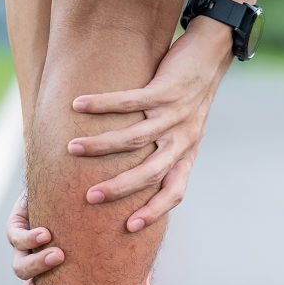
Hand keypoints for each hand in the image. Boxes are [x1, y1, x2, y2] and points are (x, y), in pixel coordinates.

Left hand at [7, 193, 150, 284]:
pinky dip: (30, 238)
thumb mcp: (122, 258)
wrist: (85, 188)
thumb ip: (131, 276)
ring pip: (20, 268)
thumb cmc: (108, 230)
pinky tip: (47, 234)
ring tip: (59, 255)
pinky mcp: (21, 223)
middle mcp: (38, 274)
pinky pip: (17, 237)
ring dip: (37, 266)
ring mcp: (28, 250)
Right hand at [66, 20, 232, 231]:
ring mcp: (175, 115)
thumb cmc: (190, 97)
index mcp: (187, 153)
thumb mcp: (184, 131)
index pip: (175, 191)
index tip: (130, 227)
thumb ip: (164, 153)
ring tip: (72, 149)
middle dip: (120, 188)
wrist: (211, 57)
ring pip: (135, 138)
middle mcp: (183, 139)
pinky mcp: (167, 90)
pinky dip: (102, 105)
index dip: (155, 211)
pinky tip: (77, 106)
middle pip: (151, 173)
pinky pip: (130, 102)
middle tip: (90, 197)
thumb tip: (130, 175)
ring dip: (101, 146)